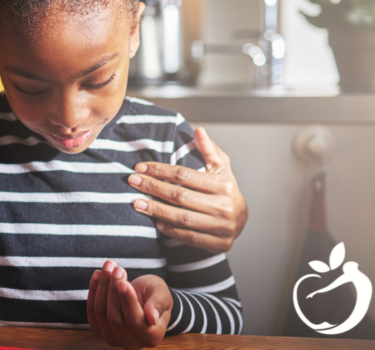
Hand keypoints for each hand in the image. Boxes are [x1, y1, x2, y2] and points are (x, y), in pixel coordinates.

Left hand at [87, 260, 171, 348]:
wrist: (145, 298)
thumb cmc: (156, 296)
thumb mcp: (162, 295)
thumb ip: (157, 304)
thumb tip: (152, 318)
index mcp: (152, 336)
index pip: (135, 321)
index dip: (127, 301)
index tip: (123, 282)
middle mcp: (132, 343)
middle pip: (115, 318)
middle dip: (113, 290)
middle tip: (117, 268)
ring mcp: (114, 339)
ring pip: (101, 313)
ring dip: (102, 287)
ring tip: (109, 267)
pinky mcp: (100, 330)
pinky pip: (92, 312)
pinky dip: (93, 291)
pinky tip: (97, 275)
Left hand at [128, 127, 247, 252]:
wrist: (241, 219)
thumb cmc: (225, 189)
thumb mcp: (221, 167)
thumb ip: (208, 150)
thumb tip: (198, 130)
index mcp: (223, 184)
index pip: (184, 175)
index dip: (160, 170)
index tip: (140, 167)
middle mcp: (224, 206)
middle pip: (180, 196)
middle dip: (153, 188)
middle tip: (133, 182)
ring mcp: (223, 227)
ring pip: (183, 218)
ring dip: (157, 211)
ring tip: (137, 203)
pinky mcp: (220, 244)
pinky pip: (191, 238)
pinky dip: (172, 231)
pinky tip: (157, 223)